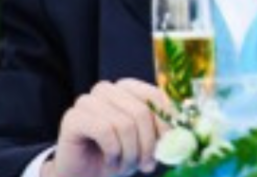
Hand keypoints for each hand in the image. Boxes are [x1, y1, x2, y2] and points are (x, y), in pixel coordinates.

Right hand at [42, 79, 172, 176]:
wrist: (85, 176)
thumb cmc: (118, 156)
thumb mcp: (146, 144)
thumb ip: (164, 135)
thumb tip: (183, 135)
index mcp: (128, 88)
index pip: (156, 96)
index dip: (166, 122)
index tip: (170, 145)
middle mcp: (107, 89)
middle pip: (141, 111)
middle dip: (148, 144)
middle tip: (147, 165)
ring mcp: (87, 101)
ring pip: (124, 123)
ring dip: (130, 153)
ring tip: (126, 166)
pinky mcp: (73, 117)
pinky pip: (105, 131)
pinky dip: (113, 151)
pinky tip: (111, 161)